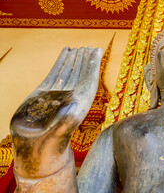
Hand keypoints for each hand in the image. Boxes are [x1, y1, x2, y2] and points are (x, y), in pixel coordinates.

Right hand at [10, 47, 102, 178]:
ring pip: (70, 71)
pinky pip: (56, 73)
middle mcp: (71, 96)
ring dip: (75, 59)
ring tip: (79, 47)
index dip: (94, 65)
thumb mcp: (58, 133)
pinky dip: (61, 62)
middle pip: (82, 73)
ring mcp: (58, 93)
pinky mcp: (45, 92)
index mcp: (79, 103)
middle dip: (86, 60)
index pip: (90, 79)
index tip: (97, 50)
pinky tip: (65, 53)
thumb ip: (66, 121)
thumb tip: (73, 108)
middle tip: (89, 47)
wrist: (34, 148)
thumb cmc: (48, 143)